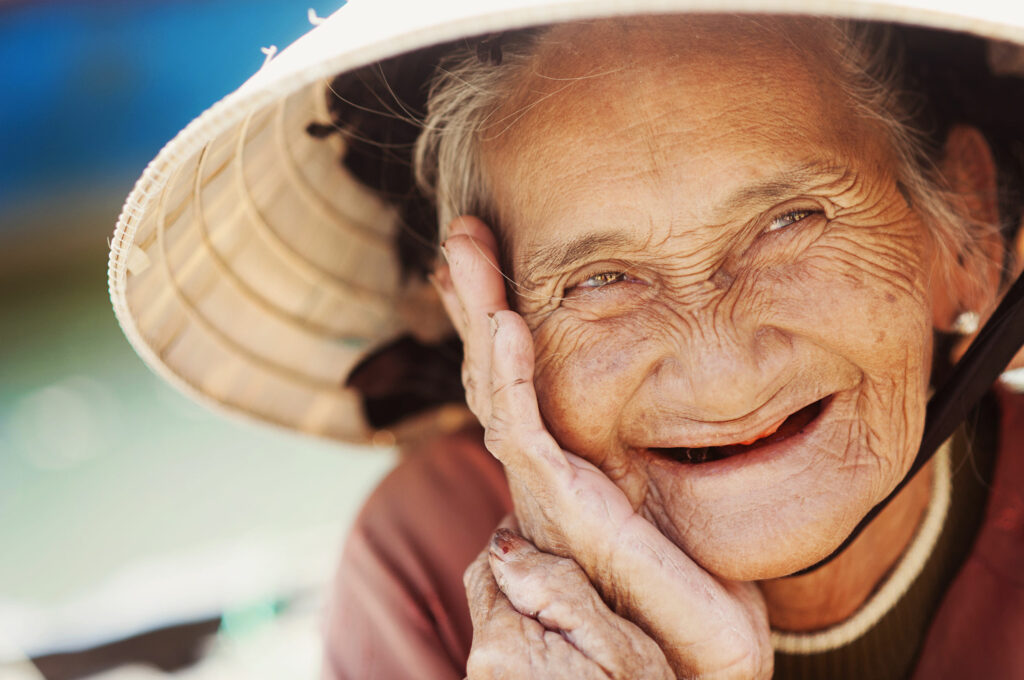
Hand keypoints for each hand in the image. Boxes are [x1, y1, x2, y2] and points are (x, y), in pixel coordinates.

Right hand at [436, 217, 771, 678]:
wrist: (699, 658)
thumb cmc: (694, 593)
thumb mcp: (677, 507)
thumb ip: (653, 462)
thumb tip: (656, 414)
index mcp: (567, 468)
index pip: (520, 381)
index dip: (499, 319)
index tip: (491, 262)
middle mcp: (545, 475)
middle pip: (497, 375)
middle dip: (477, 301)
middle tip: (464, 235)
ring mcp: (548, 492)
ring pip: (500, 391)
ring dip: (482, 317)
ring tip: (466, 253)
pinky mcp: (565, 510)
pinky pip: (528, 432)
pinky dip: (512, 375)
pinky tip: (510, 323)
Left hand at [464, 524, 672, 679]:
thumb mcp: (621, 652)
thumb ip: (561, 590)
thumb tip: (505, 541)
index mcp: (504, 644)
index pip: (490, 563)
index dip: (525, 543)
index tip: (560, 538)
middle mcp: (482, 671)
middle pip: (490, 594)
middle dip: (524, 579)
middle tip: (577, 582)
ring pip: (499, 629)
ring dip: (529, 615)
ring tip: (581, 626)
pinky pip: (507, 662)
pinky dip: (531, 649)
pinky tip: (571, 661)